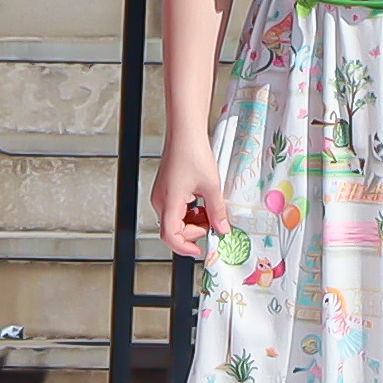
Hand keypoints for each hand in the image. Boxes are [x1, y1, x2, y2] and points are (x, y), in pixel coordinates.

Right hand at [153, 136, 228, 260]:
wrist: (185, 132)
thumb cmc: (192, 153)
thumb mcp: (212, 186)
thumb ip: (216, 211)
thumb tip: (222, 228)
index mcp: (169, 202)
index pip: (170, 236)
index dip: (185, 247)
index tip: (199, 250)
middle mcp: (160, 200)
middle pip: (174, 229)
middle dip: (195, 230)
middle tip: (214, 224)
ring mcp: (162, 194)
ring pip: (176, 219)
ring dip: (194, 220)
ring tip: (211, 210)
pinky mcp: (166, 189)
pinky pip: (176, 208)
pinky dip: (190, 211)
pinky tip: (203, 202)